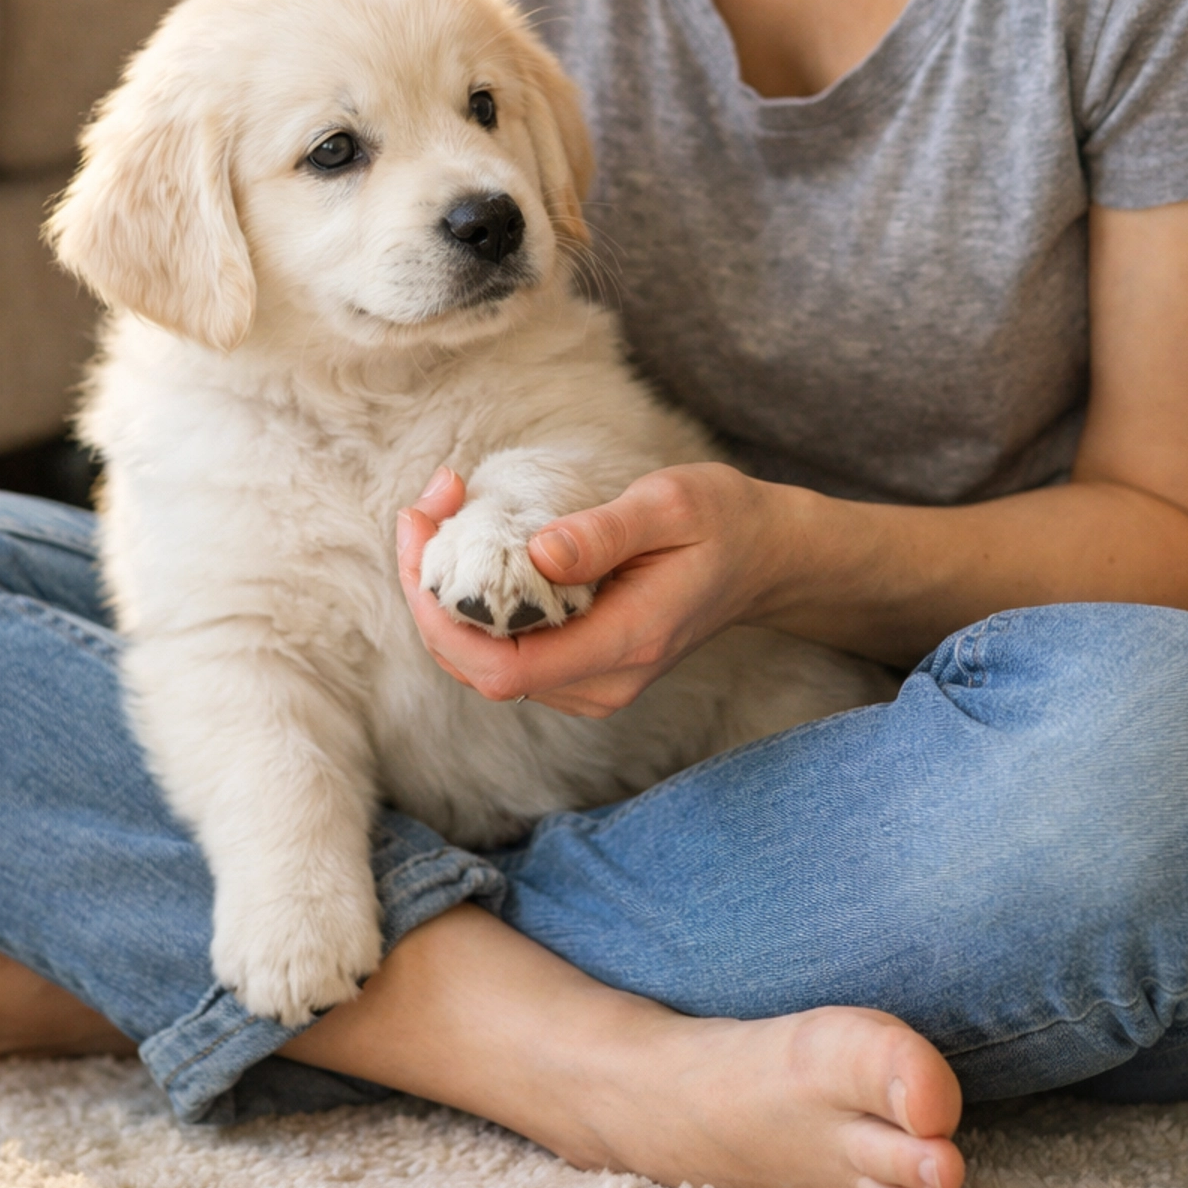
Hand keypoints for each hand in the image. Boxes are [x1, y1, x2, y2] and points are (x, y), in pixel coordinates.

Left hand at [397, 461, 788, 717]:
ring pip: (482, 663)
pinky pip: (504, 649)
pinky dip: (472, 602)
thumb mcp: (672, 505)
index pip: (502, 669)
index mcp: (625, 644)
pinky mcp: (580, 668)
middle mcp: (602, 682)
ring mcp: (590, 683)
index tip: (426, 530)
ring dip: (444, 594)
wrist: (762, 557)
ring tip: (441, 508)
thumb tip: (538, 553)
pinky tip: (469, 542)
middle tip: (426, 505)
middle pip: (477, 669)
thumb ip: (605, 532)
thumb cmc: (721, 521)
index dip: (442, 614)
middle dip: (430, 593)